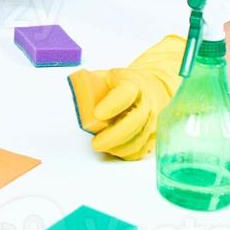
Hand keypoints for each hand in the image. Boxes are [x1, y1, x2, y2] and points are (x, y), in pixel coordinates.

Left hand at [68, 34, 184, 160]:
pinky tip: (114, 149)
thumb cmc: (121, 84)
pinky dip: (127, 153)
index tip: (97, 114)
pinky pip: (142, 149)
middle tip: (96, 143)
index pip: (125, 93)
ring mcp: (153, 119)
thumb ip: (90, 85)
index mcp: (132, 84)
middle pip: (136, 120)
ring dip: (119, 146)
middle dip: (115, 135)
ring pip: (139, 138)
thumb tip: (76, 99)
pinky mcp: (153, 134)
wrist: (150, 87)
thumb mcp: (105, 76)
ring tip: (101, 146)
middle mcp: (146, 102)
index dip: (112, 105)